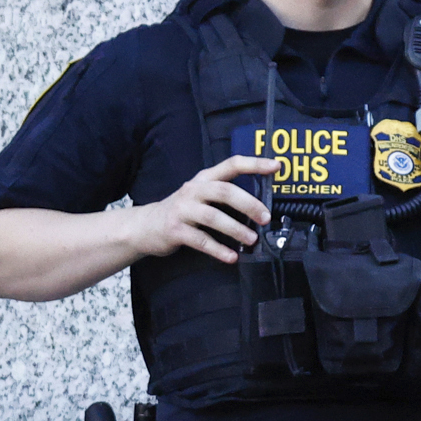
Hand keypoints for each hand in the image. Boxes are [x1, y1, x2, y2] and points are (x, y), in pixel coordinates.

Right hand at [126, 154, 275, 265]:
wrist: (143, 227)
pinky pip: (201, 240)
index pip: (232, 164)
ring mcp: (182, 210)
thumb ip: (223, 195)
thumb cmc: (180, 212)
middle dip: (249, 204)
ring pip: (213, 217)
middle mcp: (193, 190)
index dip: (255, 163)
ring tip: (251, 240)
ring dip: (236, 229)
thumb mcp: (199, 196)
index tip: (277, 166)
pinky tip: (231, 257)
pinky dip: (218, 249)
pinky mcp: (174, 231)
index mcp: (204, 179)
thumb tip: (259, 206)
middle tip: (265, 218)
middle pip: (224, 191)